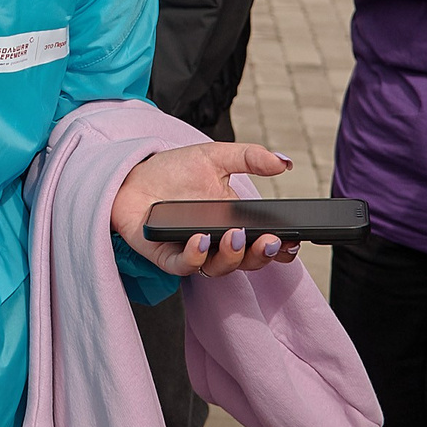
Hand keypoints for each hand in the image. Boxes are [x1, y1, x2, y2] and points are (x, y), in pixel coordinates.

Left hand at [112, 141, 299, 276]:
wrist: (133, 175)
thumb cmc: (175, 171)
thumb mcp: (215, 157)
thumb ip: (250, 157)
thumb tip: (284, 162)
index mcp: (234, 224)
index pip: (263, 243)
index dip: (280, 249)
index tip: (293, 241)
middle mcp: (216, 244)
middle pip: (246, 262)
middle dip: (261, 255)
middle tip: (269, 240)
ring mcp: (192, 253)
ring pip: (218, 269)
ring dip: (231, 256)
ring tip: (234, 236)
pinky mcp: (166, 257)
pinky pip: (184, 266)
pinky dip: (195, 256)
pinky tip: (201, 240)